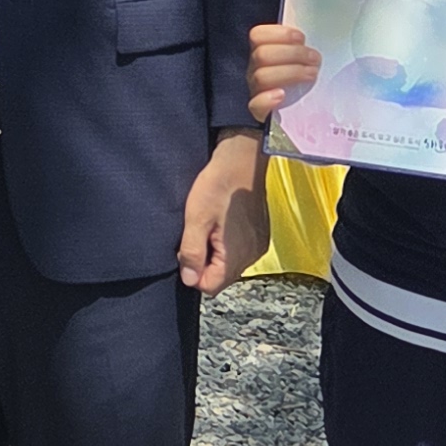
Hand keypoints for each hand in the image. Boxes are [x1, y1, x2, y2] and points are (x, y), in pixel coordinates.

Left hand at [179, 128, 265, 294]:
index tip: (185, 251)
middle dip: (203, 262)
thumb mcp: (196, 218)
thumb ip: (192, 252)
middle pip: (220, 276)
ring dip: (214, 251)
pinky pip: (239, 250)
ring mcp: (258, 244)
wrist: (242, 159)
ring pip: (229, 263)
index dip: (193, 273)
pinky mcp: (259, 234)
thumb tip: (189, 280)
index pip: (210, 287)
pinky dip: (226, 241)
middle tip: (195, 234)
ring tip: (208, 225)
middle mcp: (251, 255)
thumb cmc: (219, 185)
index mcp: (236, 256)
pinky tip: (220, 221)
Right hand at [245, 21, 323, 124]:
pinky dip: (267, 98)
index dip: (279, 34)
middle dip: (292, 53)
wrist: (304, 119)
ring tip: (312, 74)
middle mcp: (256, 70)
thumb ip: (307, 49)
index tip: (301, 38)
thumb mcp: (307, 62)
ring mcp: (256, 91)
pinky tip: (282, 95)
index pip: (258, 35)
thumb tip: (323, 37)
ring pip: (261, 76)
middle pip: (262, 55)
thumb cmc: (307, 84)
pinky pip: (255, 105)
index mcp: (264, 53)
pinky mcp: (260, 113)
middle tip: (315, 59)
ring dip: (290, 72)